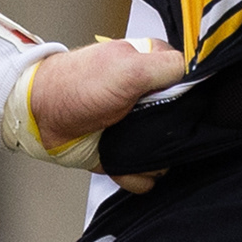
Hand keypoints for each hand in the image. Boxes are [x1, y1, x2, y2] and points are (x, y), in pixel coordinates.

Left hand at [16, 35, 185, 164]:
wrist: (40, 117)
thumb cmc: (76, 87)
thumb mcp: (127, 68)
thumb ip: (167, 67)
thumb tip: (201, 72)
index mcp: (154, 68)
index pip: (193, 85)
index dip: (190, 99)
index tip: (175, 107)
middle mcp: (151, 99)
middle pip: (184, 126)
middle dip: (169, 136)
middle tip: (146, 129)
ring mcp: (139, 128)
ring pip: (168, 155)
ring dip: (151, 160)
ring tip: (128, 146)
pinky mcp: (126, 154)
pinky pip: (147, 174)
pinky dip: (134, 175)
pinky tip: (120, 164)